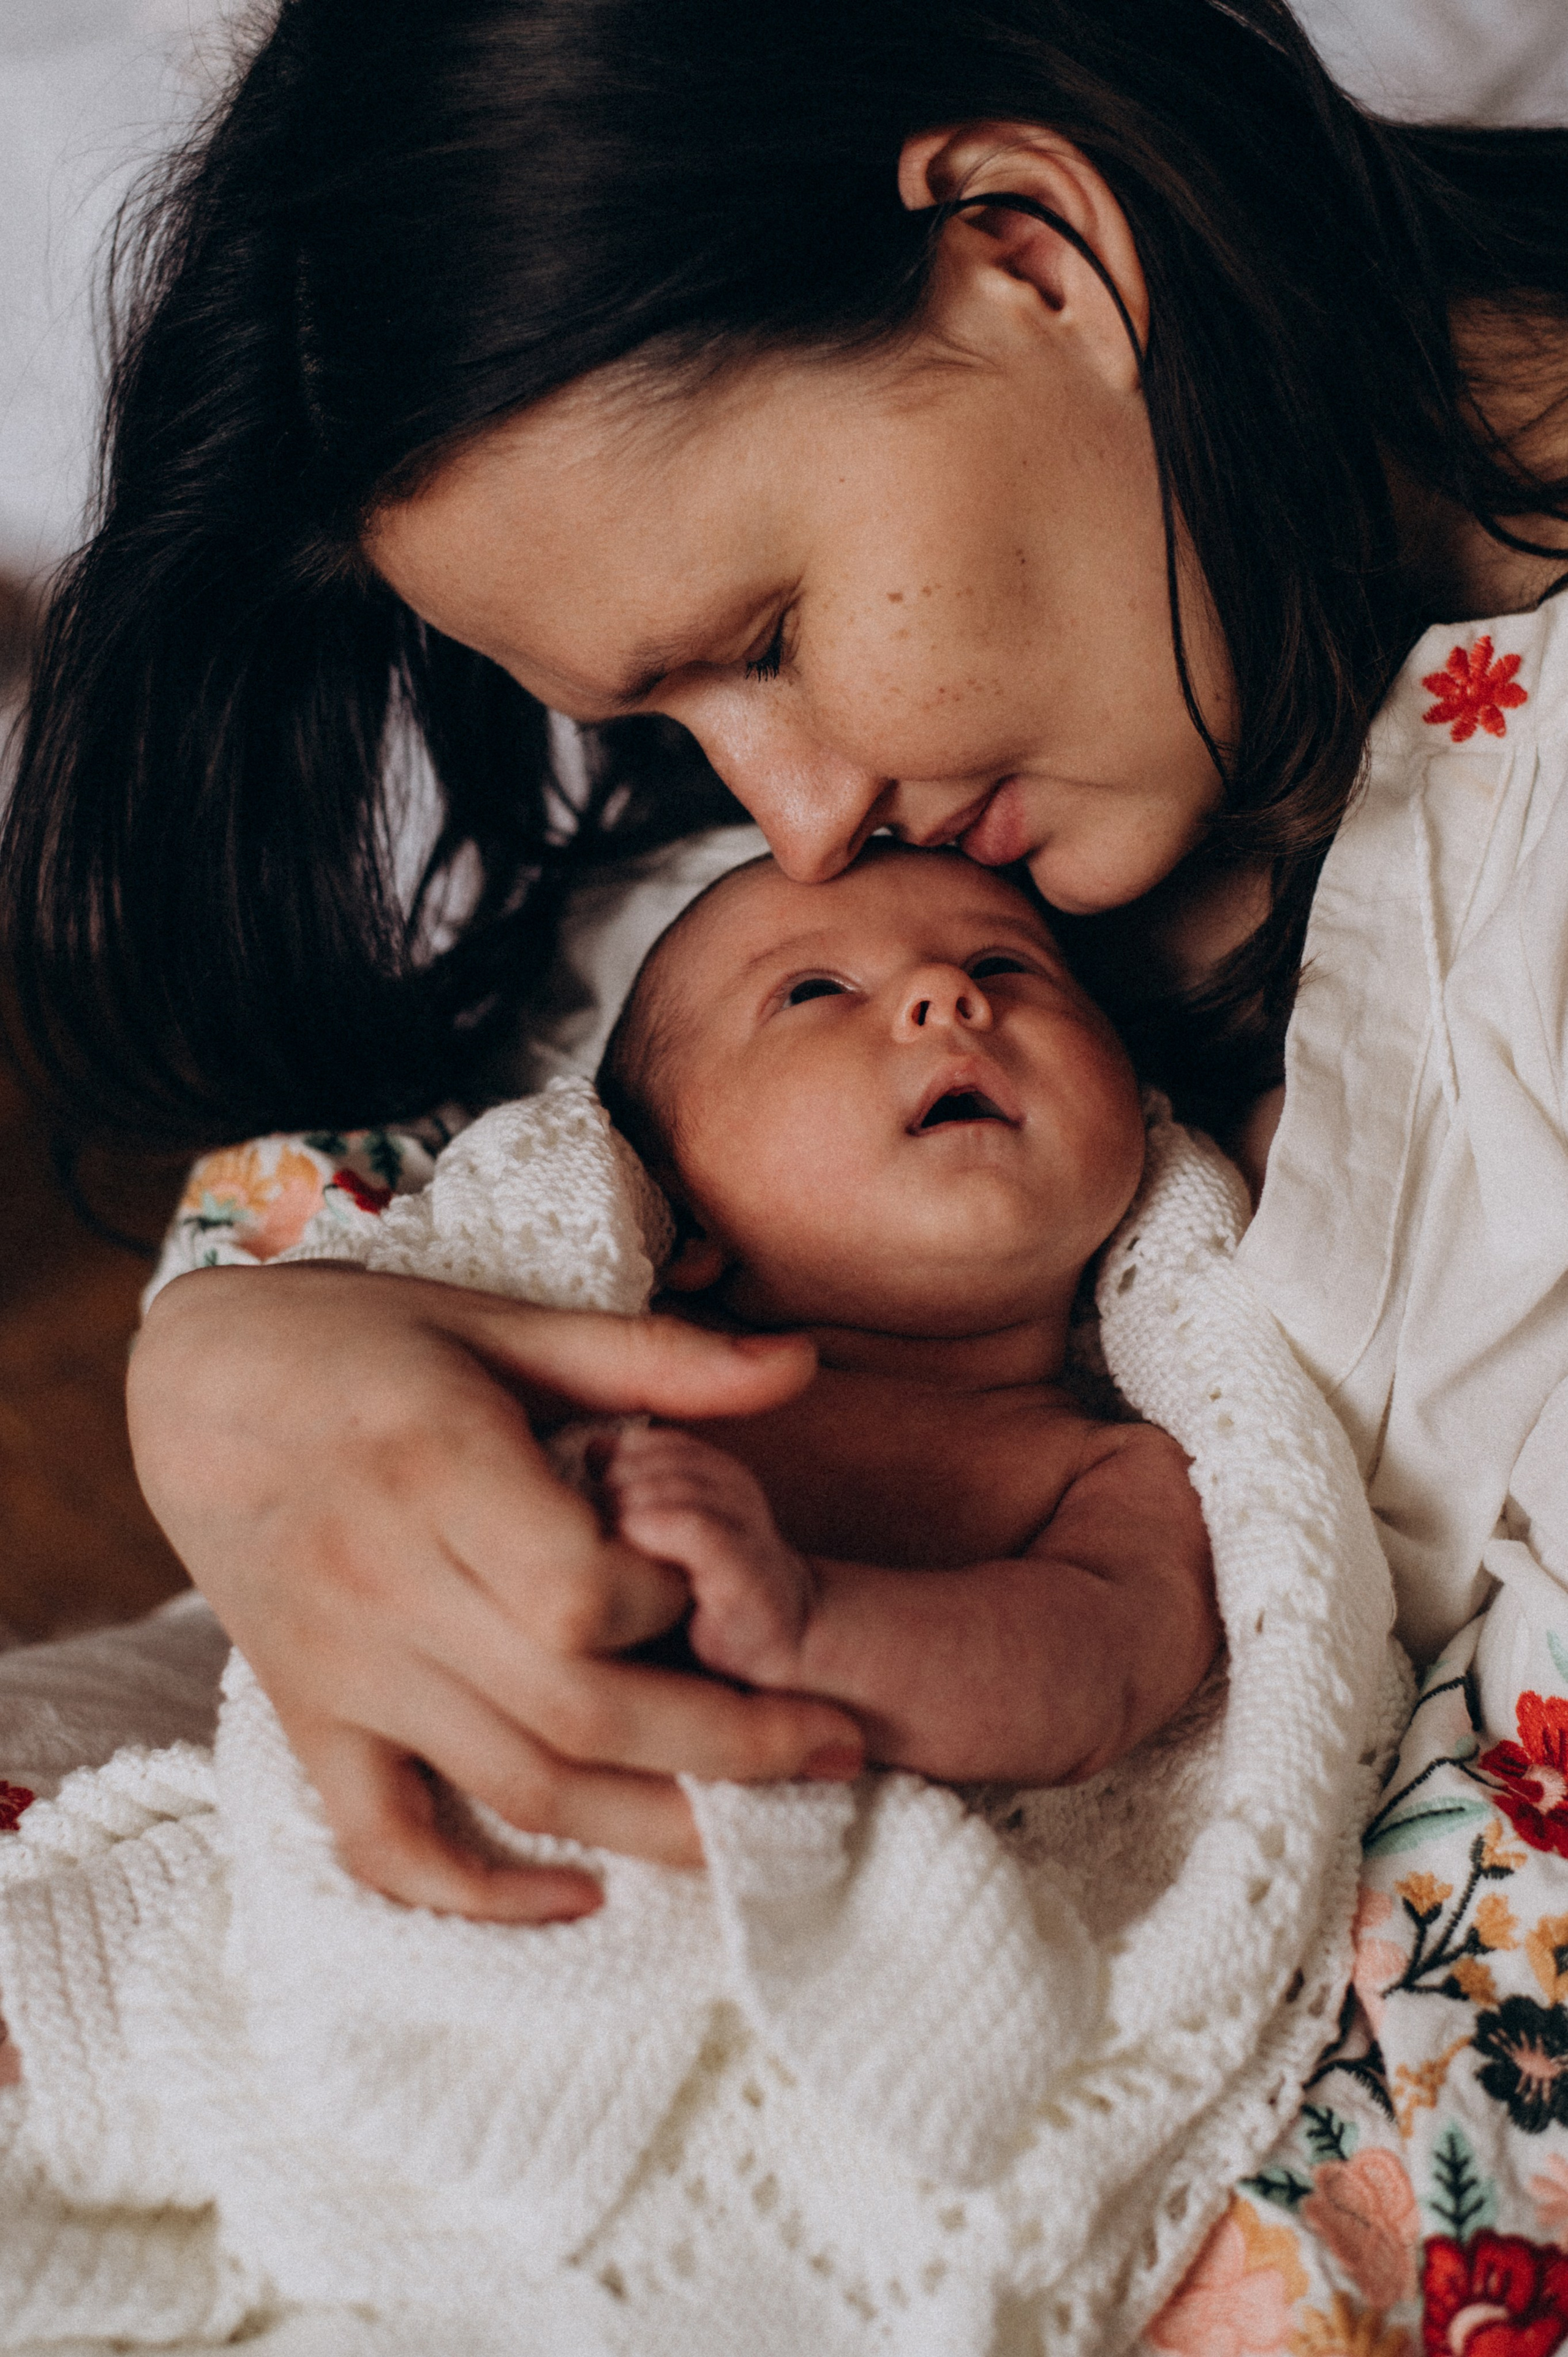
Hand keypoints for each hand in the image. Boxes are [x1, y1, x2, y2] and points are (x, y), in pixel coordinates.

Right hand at [129, 1266, 863, 1921]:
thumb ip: (656, 1356)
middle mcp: (388, 1585)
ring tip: (757, 1830)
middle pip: (577, 1708)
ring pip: (512, 1783)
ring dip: (647, 1827)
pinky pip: (384, 1841)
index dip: (674, 1601)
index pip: (580, 1592)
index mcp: (441, 1470)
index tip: (719, 1581)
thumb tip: (801, 1363)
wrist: (196, 1387)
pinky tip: (579, 1896)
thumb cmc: (364, 1341)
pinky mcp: (312, 1719)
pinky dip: (477, 1895)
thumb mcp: (505, 1320)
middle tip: (837, 1749)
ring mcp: (346, 1668)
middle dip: (726, 1746)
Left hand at [606, 1426, 813, 1687]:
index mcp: (716, 1473)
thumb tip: (594, 1447)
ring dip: (631, 1512)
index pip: (649, 1444)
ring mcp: (745, 1526)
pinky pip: (697, 1529)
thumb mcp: (668, 1527)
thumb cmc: (707, 1587)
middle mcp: (735, 1490)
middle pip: (657, 1464)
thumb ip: (634, 1485)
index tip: (601, 1510)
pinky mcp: (745, 1568)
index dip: (615, 1469)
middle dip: (618, 1492)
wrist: (775, 1637)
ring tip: (616, 1550)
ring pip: (675, 1490)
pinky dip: (659, 1528)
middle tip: (602, 1536)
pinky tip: (636, 1542)